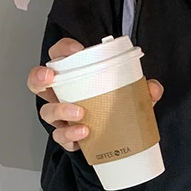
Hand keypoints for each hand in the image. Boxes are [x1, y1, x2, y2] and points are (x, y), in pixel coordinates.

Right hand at [28, 38, 164, 152]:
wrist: (116, 140)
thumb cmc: (114, 107)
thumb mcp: (131, 95)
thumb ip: (143, 90)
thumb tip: (153, 88)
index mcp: (73, 77)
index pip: (59, 55)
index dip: (62, 50)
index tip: (75, 50)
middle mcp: (60, 95)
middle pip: (37, 82)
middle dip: (39, 77)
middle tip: (50, 78)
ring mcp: (60, 117)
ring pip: (46, 111)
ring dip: (59, 110)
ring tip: (79, 112)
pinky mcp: (67, 136)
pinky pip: (61, 137)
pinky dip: (70, 135)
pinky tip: (83, 135)